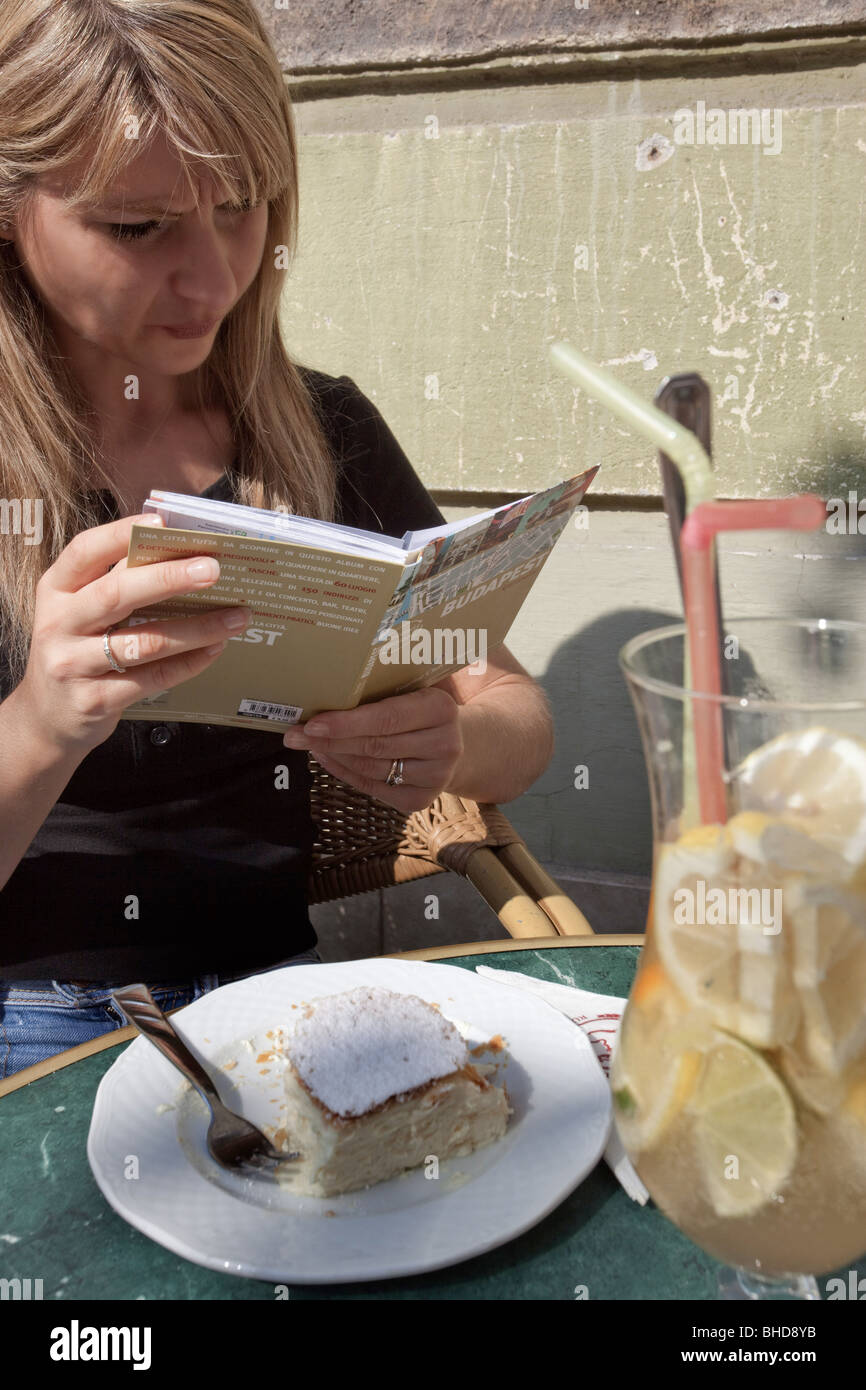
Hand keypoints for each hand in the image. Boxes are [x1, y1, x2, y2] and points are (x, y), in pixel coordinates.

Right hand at [15, 512, 251, 756]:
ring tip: (236, 617)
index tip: (162, 521)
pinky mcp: (95, 700)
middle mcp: (59, 624)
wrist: (49, 719)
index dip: (120, 534)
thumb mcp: (80, 612)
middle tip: (213, 570)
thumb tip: (180, 552)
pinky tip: (215, 649)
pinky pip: (152, 679)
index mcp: (56, 590)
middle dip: (169, 579)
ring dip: (197, 628)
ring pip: (143, 641)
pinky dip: (189, 662)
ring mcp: (73, 664)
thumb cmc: (77, 651)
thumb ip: (116, 583)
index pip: (84, 552)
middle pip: (117, 594)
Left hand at [282, 687, 463, 811]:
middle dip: (329, 740)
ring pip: (370, 768)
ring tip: (306, 743)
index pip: (387, 718)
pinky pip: (371, 787)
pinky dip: (344, 771)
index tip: (313, 722)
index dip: (347, 723)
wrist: (459, 743)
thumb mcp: (415, 690)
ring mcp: (435, 777)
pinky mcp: (421, 800)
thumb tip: (325, 686)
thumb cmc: (422, 710)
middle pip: (374, 745)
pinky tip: (326, 757)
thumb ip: (383, 689)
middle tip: (294, 734)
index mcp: (441, 709)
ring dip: (333, 755)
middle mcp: (444, 745)